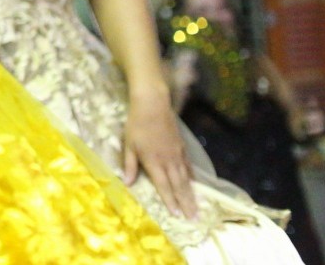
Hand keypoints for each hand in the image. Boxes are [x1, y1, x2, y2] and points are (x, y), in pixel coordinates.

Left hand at [123, 94, 197, 218]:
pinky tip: (195, 186)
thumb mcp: (128, 145)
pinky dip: (192, 178)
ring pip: (186, 178)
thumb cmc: (136, 125)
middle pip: (179, 186)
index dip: (170, 201)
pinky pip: (189, 167)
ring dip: (192, 194)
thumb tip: (127, 183)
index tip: (176, 215)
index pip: (163, 186)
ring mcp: (178, 155)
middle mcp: (169, 161)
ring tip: (197, 208)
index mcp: (154, 162)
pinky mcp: (182, 148)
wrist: (153, 105)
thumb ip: (130, 165)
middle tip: (193, 218)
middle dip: (186, 203)